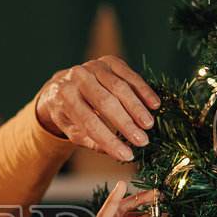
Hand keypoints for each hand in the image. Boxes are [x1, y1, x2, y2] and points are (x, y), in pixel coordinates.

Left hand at [34, 56, 160, 162]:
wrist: (62, 85)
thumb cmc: (69, 113)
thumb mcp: (73, 131)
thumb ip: (93, 141)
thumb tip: (119, 152)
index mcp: (65, 98)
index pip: (89, 122)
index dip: (109, 139)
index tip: (127, 154)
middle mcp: (77, 78)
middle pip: (105, 102)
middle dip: (126, 123)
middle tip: (142, 140)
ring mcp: (93, 67)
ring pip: (119, 87)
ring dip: (137, 107)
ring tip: (148, 124)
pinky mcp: (109, 61)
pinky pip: (129, 75)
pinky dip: (143, 90)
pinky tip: (154, 104)